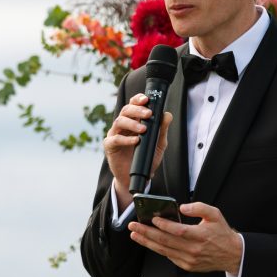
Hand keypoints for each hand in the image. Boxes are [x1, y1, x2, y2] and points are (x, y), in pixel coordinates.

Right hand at [103, 93, 172, 207]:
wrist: (136, 177)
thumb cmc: (145, 158)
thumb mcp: (158, 144)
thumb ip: (162, 129)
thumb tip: (167, 115)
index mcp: (133, 121)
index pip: (133, 105)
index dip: (138, 100)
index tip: (147, 99)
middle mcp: (123, 126)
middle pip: (125, 110)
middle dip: (137, 110)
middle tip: (148, 114)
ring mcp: (115, 134)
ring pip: (119, 121)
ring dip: (132, 123)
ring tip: (143, 129)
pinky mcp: (110, 146)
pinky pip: (115, 139)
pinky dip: (125, 139)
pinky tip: (135, 141)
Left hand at [127, 201, 242, 273]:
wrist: (232, 255)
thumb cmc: (222, 233)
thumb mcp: (215, 215)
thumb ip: (199, 207)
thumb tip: (182, 207)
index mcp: (200, 236)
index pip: (178, 231)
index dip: (164, 225)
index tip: (153, 218)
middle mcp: (193, 249)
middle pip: (165, 241)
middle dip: (147, 232)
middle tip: (134, 226)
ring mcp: (189, 260)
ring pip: (163, 250)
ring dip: (147, 242)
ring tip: (135, 234)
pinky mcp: (187, 266)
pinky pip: (169, 256)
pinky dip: (158, 249)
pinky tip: (149, 242)